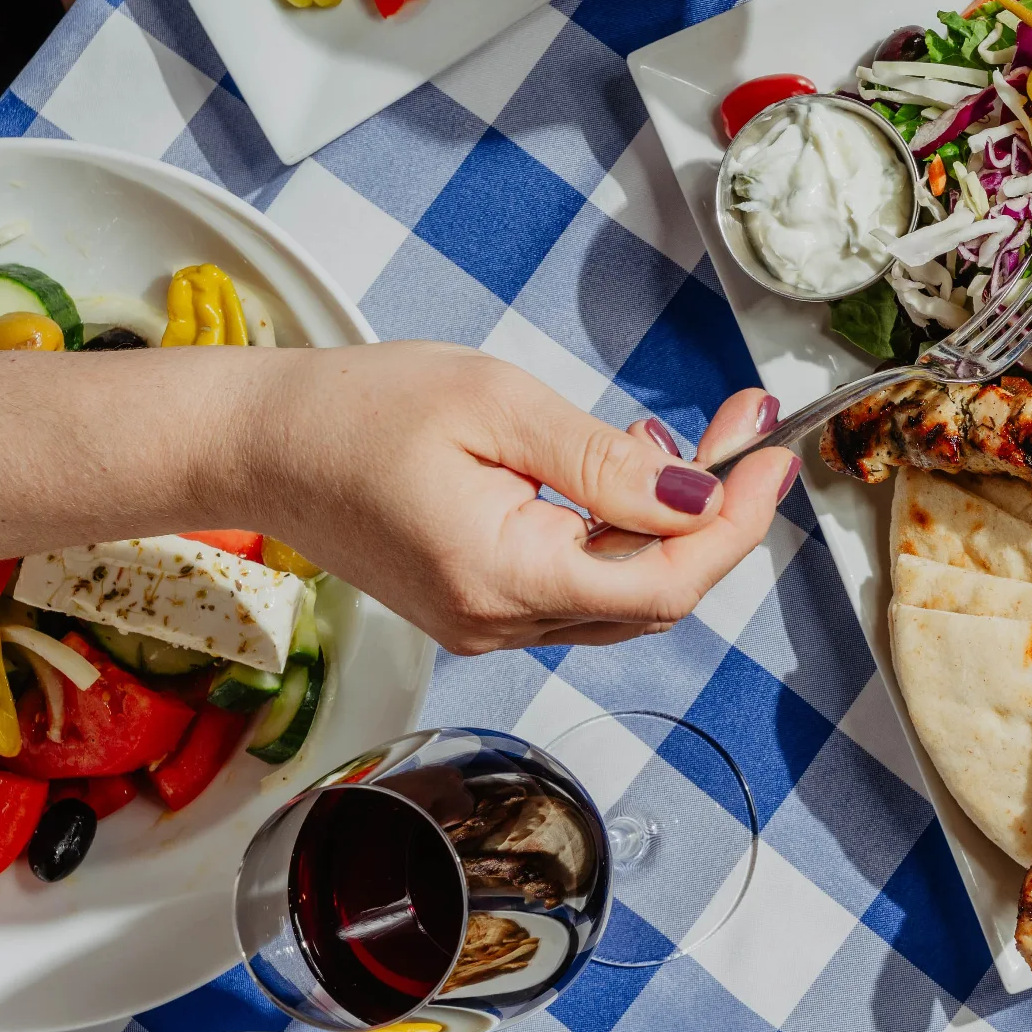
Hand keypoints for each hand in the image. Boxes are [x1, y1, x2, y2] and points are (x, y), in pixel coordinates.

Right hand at [238, 343, 796, 654]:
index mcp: (503, 577)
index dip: (735, 526)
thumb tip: (700, 496)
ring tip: (688, 441)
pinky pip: (581, 584)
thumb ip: (606, 463)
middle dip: (717, 515)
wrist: (258, 442)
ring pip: (624, 593)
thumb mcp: (498, 408)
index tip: (773, 458)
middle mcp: (499, 622)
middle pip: (655, 594)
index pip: (665, 583)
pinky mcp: (480, 606)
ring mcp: (488, 623)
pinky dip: (623, 533)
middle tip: (748, 431)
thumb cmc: (356, 410)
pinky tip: (629, 470)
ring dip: (674, 524)